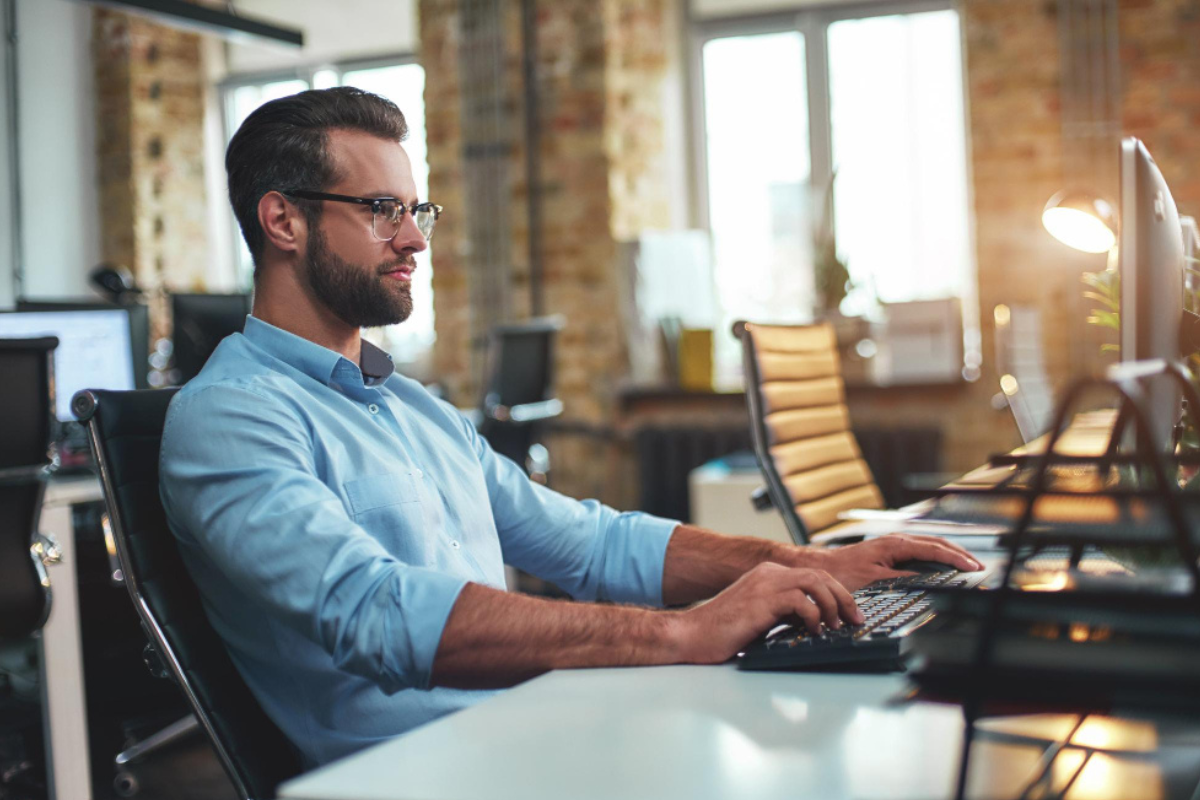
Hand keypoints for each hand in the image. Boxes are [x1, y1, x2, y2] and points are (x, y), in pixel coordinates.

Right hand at [672, 562, 862, 663]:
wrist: (691, 635)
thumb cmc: (722, 632)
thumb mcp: (762, 617)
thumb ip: (785, 613)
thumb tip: (815, 623)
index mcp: (768, 575)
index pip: (814, 575)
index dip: (837, 593)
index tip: (850, 613)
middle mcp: (768, 574)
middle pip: (820, 575)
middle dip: (843, 597)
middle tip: (855, 618)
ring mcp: (764, 584)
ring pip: (815, 582)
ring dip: (832, 604)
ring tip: (837, 625)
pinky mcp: (761, 600)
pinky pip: (800, 600)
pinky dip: (814, 616)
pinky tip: (815, 631)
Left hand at [811, 534, 983, 591]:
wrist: (821, 568)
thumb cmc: (842, 573)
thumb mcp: (874, 579)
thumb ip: (901, 579)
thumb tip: (927, 580)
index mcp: (896, 544)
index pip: (934, 549)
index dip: (956, 558)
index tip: (973, 568)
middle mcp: (897, 541)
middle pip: (936, 543)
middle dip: (959, 553)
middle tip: (978, 566)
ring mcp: (893, 545)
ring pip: (929, 546)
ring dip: (949, 554)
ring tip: (966, 565)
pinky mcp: (889, 552)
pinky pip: (920, 551)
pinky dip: (936, 556)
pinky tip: (942, 565)